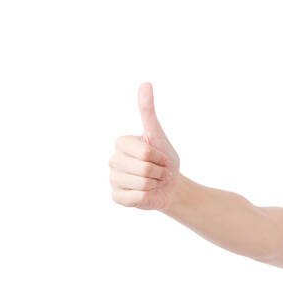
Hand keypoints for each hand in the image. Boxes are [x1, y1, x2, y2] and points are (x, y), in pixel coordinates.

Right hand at [109, 82, 180, 211]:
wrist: (169, 186)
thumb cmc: (165, 160)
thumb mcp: (158, 135)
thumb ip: (148, 111)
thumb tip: (145, 83)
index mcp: (121, 143)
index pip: (144, 152)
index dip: (158, 156)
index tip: (158, 157)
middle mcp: (113, 160)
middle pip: (143, 168)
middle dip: (158, 171)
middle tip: (157, 172)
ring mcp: (113, 179)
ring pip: (141, 184)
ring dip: (154, 184)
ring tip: (152, 182)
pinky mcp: (116, 197)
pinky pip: (136, 198)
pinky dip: (147, 197)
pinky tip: (145, 193)